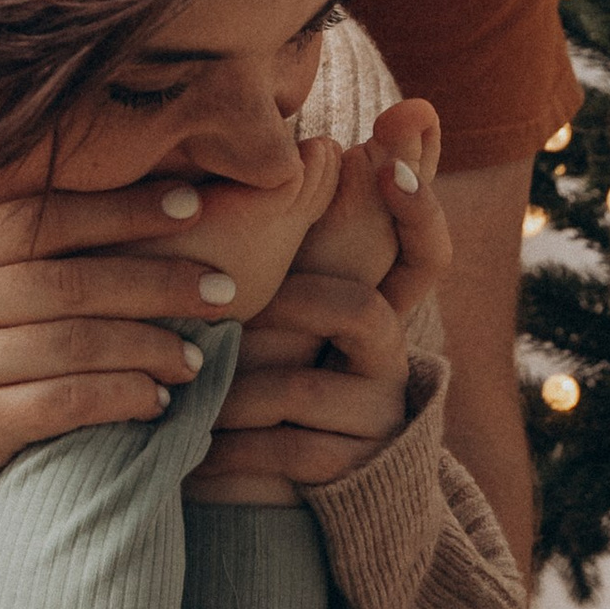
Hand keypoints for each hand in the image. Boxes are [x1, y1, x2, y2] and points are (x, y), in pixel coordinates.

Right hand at [0, 177, 268, 554]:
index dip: (125, 209)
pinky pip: (68, 400)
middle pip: (74, 281)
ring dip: (152, 347)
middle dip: (160, 282)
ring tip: (196, 358)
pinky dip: (123, 396)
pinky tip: (157, 401)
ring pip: (78, 342)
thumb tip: (162, 223)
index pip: (49, 216)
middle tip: (223, 292)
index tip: (193, 207)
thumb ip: (40, 265)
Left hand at [184, 107, 445, 505]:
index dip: (416, 202)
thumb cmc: (277, 364)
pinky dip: (233, 449)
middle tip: (230, 304)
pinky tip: (194, 454)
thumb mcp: (291, 291)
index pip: (422, 249)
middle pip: (367, 310)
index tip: (390, 151)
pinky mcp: (348, 471)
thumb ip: (319, 217)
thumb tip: (343, 120)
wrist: (299, 488)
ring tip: (187, 380)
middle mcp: (389, 354)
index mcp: (381, 302)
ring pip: (299, 382)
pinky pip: (285, 448)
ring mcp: (374, 414)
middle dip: (298, 298)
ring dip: (235, 383)